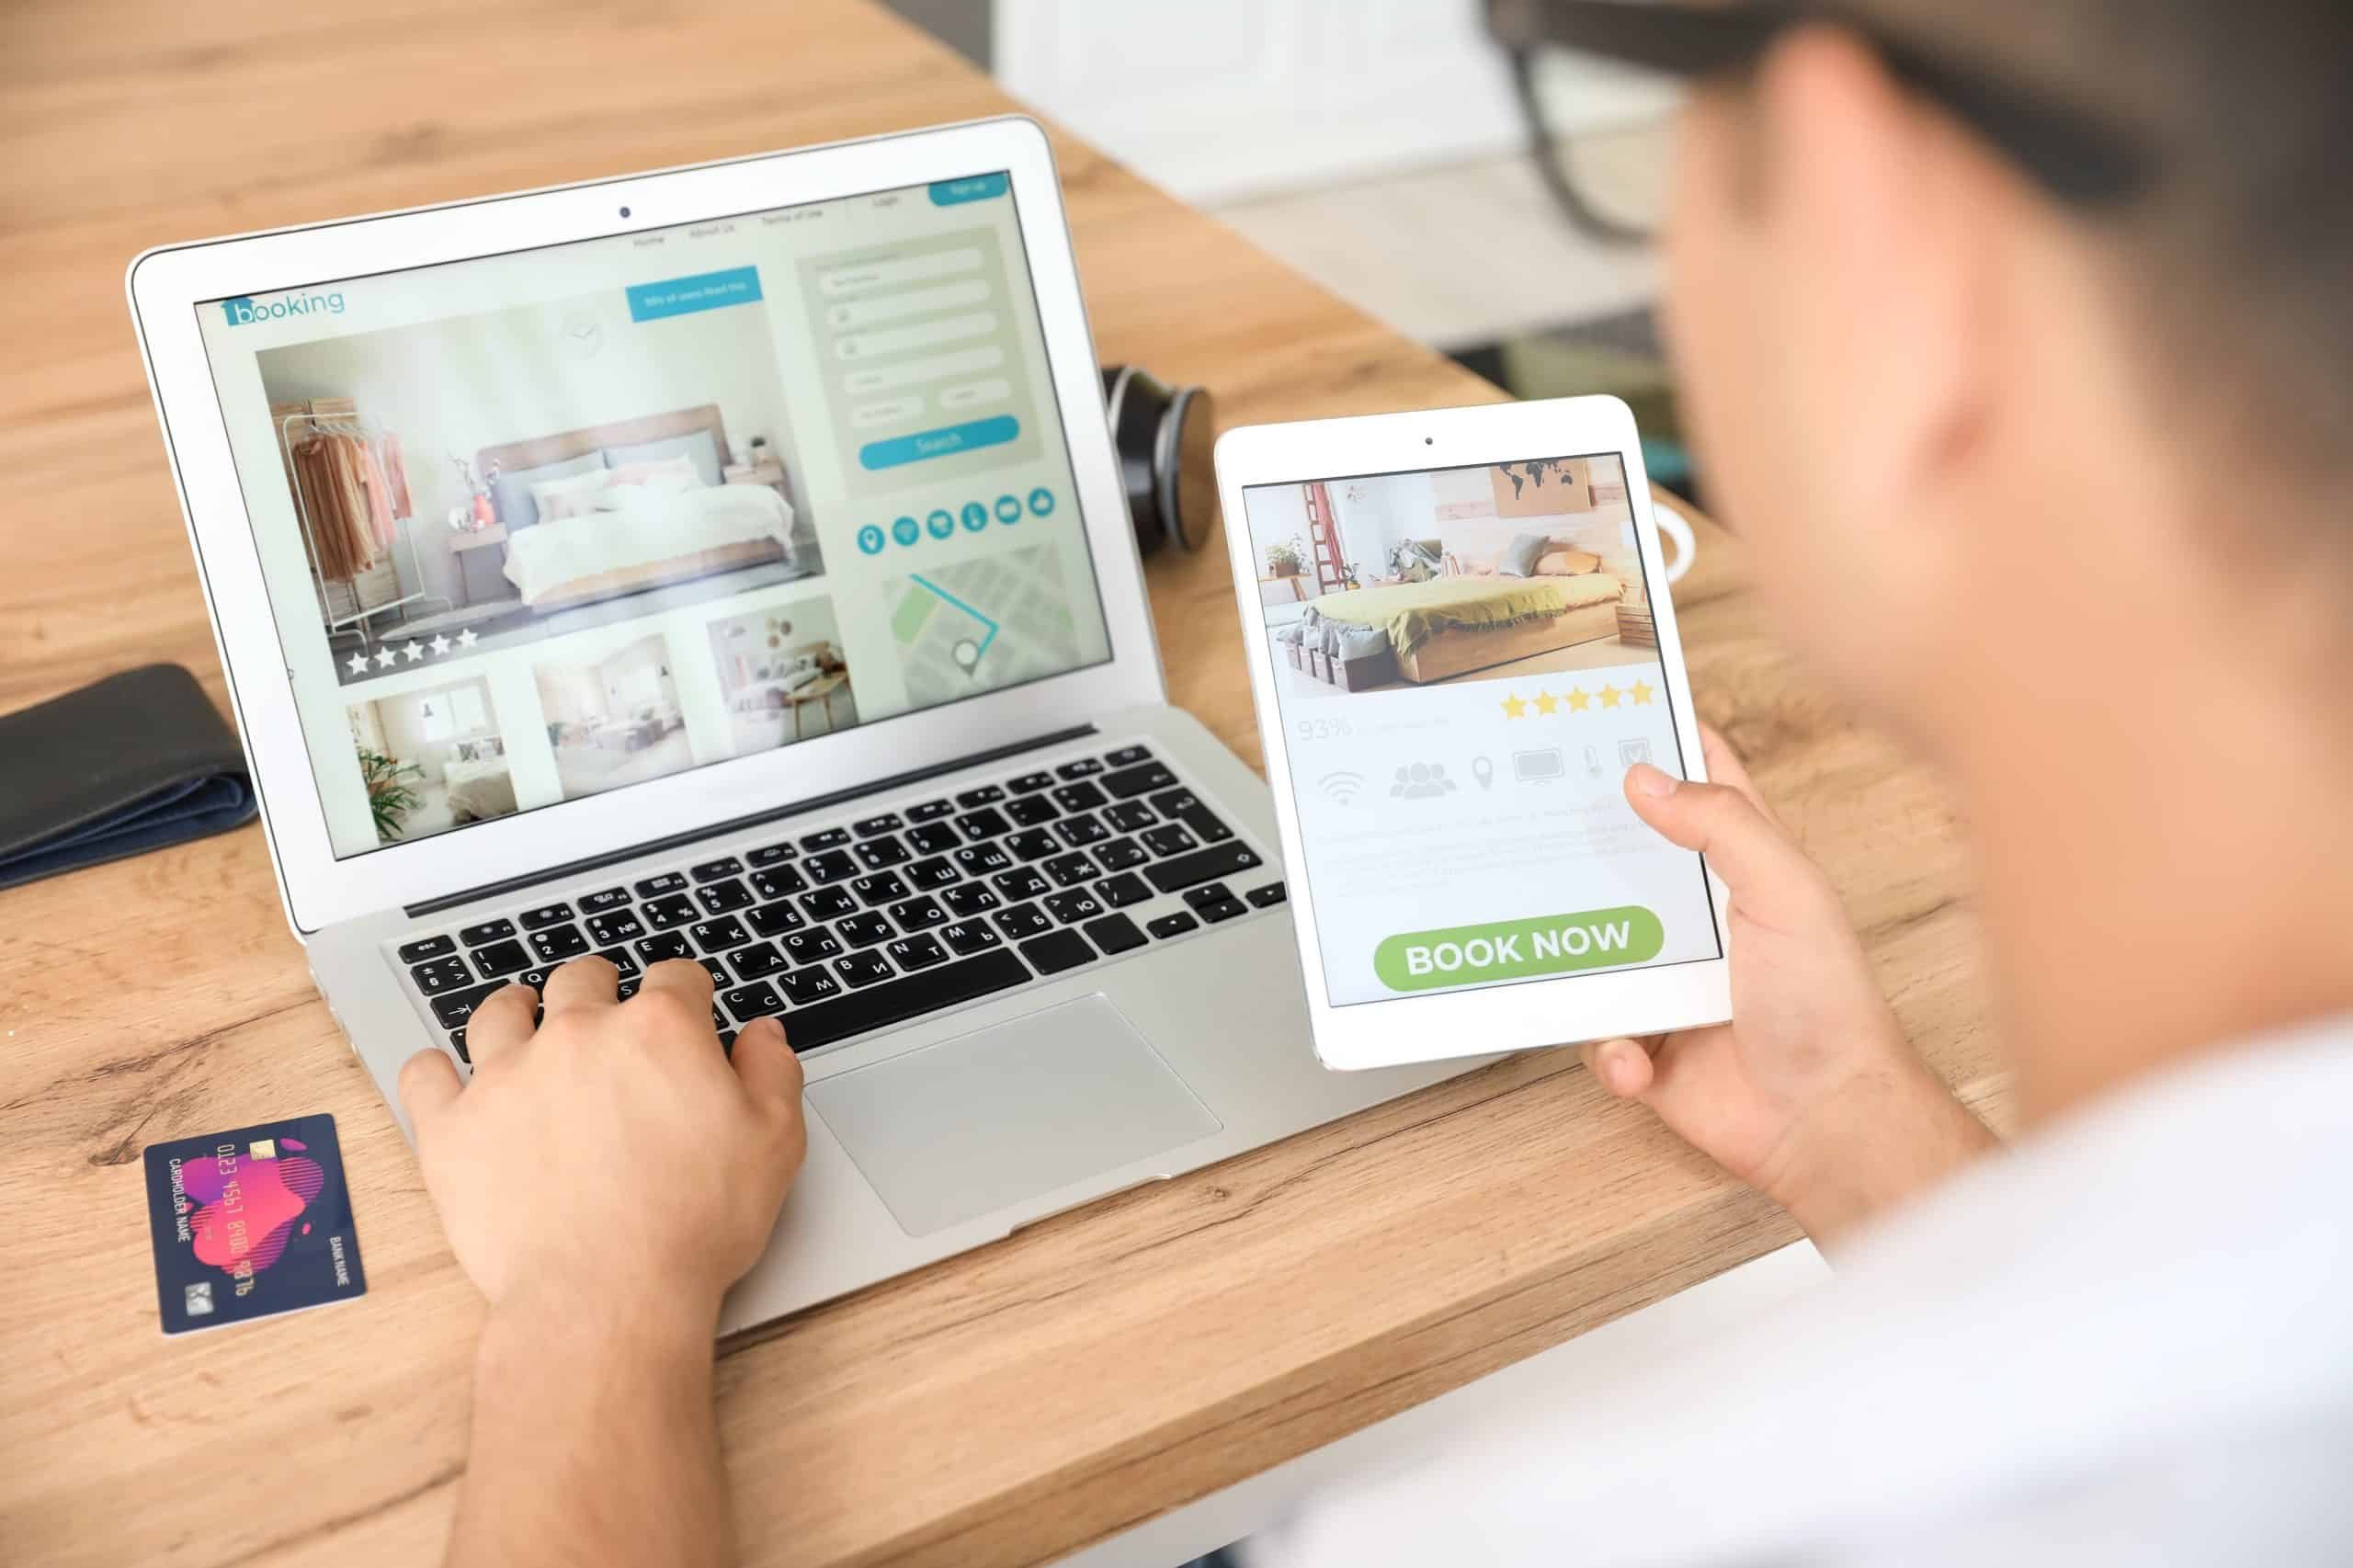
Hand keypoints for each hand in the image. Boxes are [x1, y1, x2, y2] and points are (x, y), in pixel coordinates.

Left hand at [398, 956, 806, 1327]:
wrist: (607, 1295)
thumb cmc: (692, 1225)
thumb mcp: (773, 1143)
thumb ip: (771, 1072)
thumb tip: (763, 1036)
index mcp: (659, 1031)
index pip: (676, 978)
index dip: (688, 991)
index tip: (688, 1006)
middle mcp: (578, 1036)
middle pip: (581, 979)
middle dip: (598, 986)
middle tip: (603, 1007)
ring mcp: (507, 1077)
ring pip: (499, 1012)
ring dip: (515, 1009)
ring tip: (522, 1018)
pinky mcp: (454, 1128)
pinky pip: (425, 1076)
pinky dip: (434, 1070)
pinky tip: (445, 1074)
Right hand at [1586, 727, 1991, 1246]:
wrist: (1824, 1119)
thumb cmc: (1827, 1004)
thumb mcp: (1785, 892)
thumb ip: (1722, 827)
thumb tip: (1644, 778)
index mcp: (1743, 870)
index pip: (1703, 788)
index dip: (1666, 745)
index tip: (1613, 712)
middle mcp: (1700, 920)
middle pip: (1627, 861)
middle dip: (1582, 847)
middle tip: (1533, 823)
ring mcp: (1668, 982)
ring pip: (1593, 948)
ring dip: (1579, 960)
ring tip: (1568, 961)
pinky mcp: (1646, 1044)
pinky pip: (1596, 1036)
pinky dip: (1610, 1051)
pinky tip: (1637, 1058)